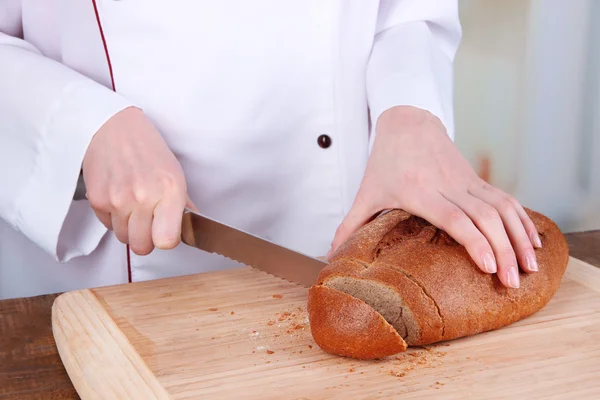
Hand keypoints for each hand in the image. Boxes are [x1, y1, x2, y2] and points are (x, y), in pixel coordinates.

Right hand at [82, 107, 196, 254]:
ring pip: (124, 238)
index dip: (167, 240)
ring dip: (130, 229)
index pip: (167, 241)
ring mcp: (117, 200)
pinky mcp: (97, 201)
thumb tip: (193, 227)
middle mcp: (143, 198)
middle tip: (150, 222)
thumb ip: (184, 204)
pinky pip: (108, 226)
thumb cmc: (148, 149)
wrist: (112, 128)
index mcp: (169, 191)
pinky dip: (114, 218)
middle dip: (147, 239)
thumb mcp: (175, 173)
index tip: (167, 231)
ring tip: (134, 206)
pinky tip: (119, 198)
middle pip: (142, 247)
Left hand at [329, 106, 541, 288]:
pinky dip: (522, 220)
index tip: (490, 267)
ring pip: (502, 207)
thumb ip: (349, 225)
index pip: (453, 217)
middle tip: (513, 283)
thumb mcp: (366, 192)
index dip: (474, 241)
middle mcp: (448, 185)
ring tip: (530, 269)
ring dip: (518, 238)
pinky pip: (507, 199)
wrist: (408, 122)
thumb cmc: (384, 162)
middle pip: (484, 217)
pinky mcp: (476, 179)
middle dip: (503, 250)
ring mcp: (466, 180)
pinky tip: (531, 242)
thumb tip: (330, 255)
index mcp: (420, 191)